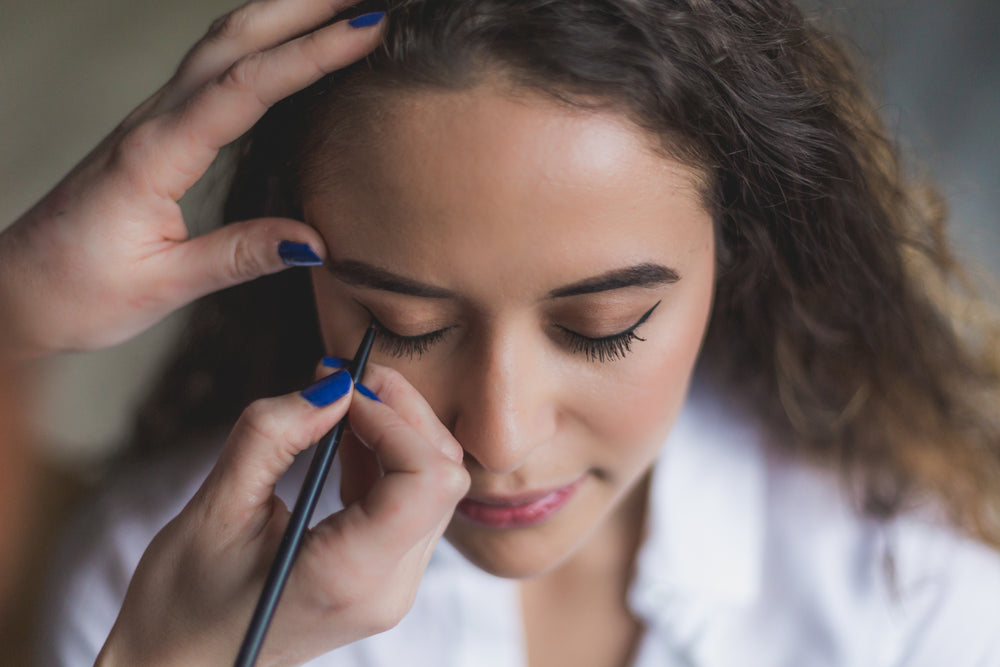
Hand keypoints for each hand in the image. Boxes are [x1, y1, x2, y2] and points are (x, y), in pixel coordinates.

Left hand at [0, 0, 384, 359]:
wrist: (18, 292)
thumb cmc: (79, 290)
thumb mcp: (164, 285)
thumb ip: (240, 255)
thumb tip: (315, 242)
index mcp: (156, 156)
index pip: (246, 87)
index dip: (310, 55)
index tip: (366, 31)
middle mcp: (153, 122)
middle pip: (233, 38)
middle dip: (303, 7)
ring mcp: (154, 119)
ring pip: (221, 42)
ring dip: (281, 13)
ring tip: (339, 5)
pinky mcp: (158, 128)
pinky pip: (212, 66)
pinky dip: (258, 39)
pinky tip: (286, 39)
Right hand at [96, 362, 468, 666]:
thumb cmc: (181, 603)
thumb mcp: (213, 510)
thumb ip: (272, 436)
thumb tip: (332, 386)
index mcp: (350, 576)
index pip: (427, 477)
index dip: (393, 418)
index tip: (340, 390)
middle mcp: (390, 587)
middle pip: (442, 476)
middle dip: (402, 412)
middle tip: (343, 378)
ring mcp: (393, 587)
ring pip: (436, 486)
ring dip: (397, 431)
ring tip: (339, 405)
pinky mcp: (384, 578)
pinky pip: (412, 504)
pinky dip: (388, 459)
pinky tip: (344, 439)